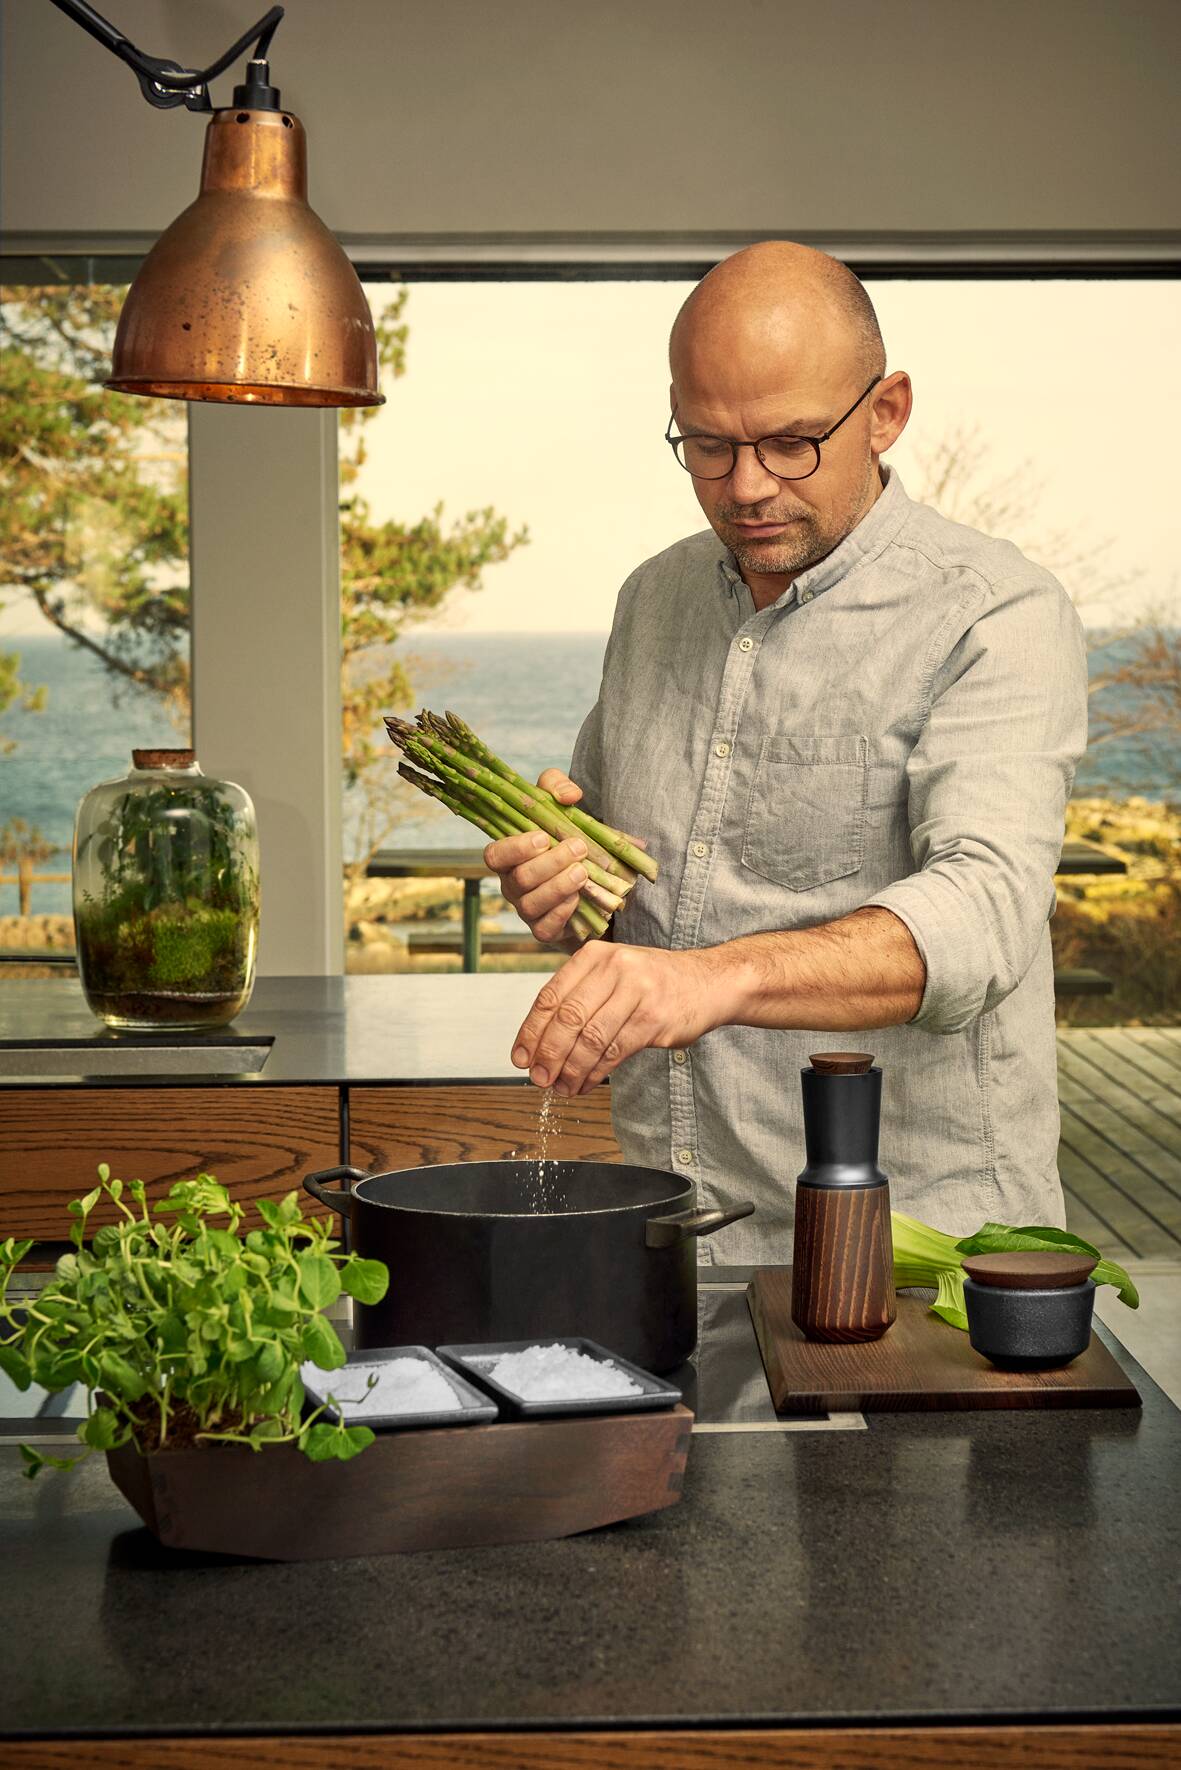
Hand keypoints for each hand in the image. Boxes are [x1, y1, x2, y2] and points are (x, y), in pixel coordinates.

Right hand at [483, 769, 588, 943]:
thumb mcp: (561, 805)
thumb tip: (568, 796)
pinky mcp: (545, 930)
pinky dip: (562, 912)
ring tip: (582, 872)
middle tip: (578, 848)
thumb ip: (557, 788)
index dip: (514, 848)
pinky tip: (578, 897)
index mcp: (510, 857)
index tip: (542, 837)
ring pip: (531, 904)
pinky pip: (544, 928)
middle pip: (519, 879)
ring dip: (558, 887)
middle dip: (549, 863)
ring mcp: (527, 910)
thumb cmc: (568, 837)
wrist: (596, 879)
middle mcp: (512, 885)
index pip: (495, 856)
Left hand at [510, 941, 741, 1094]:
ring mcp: (637, 992)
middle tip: (538, 1078)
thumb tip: (539, 1041)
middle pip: (568, 1019)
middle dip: (548, 1054)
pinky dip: (595, 1073)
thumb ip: (579, 996)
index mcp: (595, 955)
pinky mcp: (654, 1019)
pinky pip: (614, 1052)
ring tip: (560, 1087)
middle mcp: (615, 968)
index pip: (550, 996)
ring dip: (570, 1069)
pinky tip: (584, 1083)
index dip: (531, 1031)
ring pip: (590, 1039)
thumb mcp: (613, 973)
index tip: (520, 1057)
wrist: (709, 982)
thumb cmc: (654, 982)